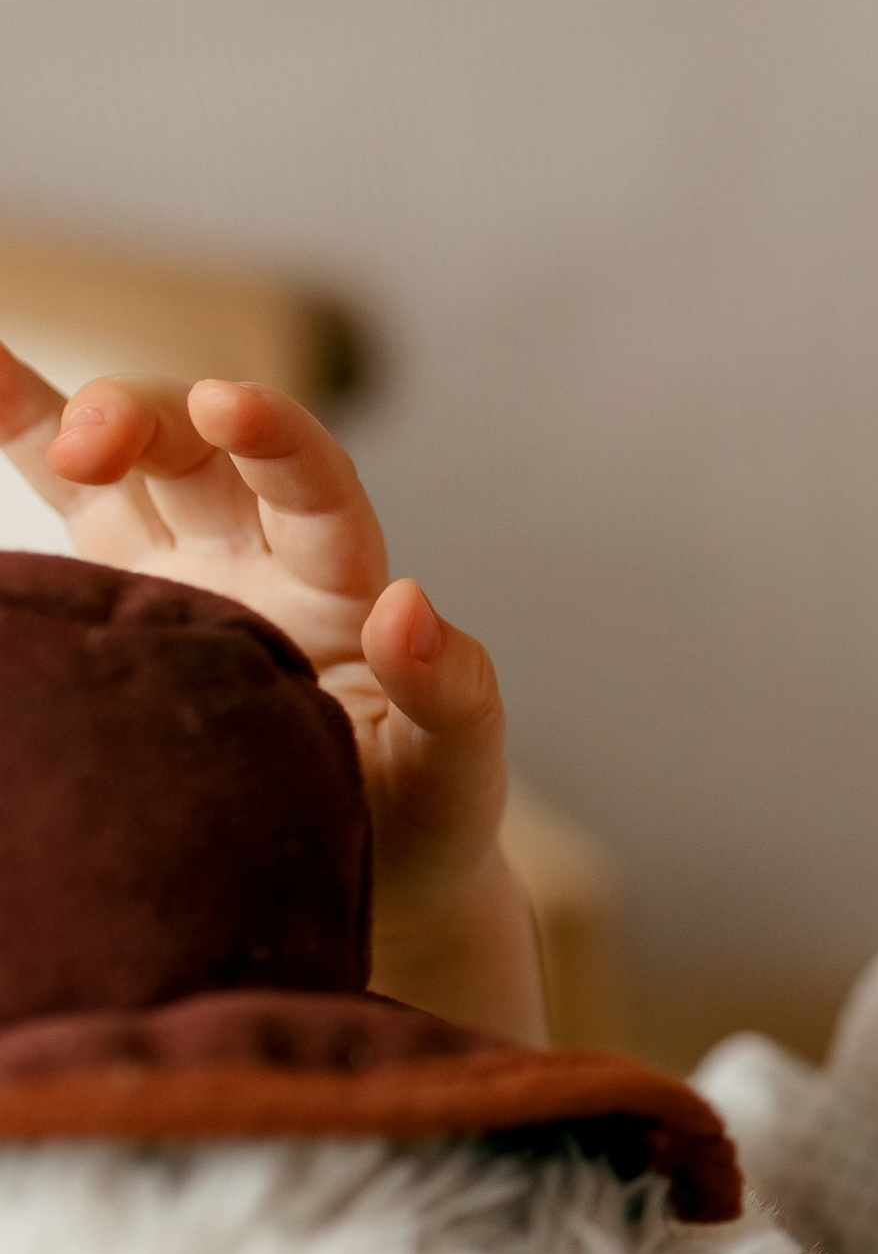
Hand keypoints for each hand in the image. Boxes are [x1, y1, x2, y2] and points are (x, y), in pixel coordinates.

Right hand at [0, 344, 541, 1036]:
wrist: (373, 867)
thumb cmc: (422, 815)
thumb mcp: (456, 770)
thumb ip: (454, 695)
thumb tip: (407, 605)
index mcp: (344, 585)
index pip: (315, 488)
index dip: (274, 440)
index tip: (229, 404)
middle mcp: (265, 558)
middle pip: (204, 454)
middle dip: (150, 422)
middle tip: (93, 444)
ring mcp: (189, 575)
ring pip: (134, 469)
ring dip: (77, 422)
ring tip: (4, 385)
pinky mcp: (128, 606)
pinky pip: (75, 508)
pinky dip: (27, 434)